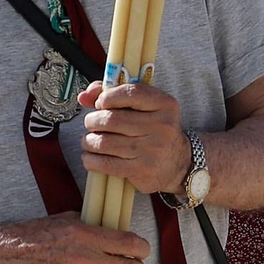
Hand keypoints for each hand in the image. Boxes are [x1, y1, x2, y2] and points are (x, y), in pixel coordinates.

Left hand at [79, 80, 188, 194]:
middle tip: (92, 124)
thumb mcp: (145, 107)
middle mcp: (161, 126)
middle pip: (111, 119)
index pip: (130, 93)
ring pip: (104, 142)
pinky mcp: (142, 170)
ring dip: (89, 141)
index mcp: (164, 105)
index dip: (108, 96)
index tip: (100, 103)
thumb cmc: (154, 130)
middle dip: (92, 121)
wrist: (179, 163)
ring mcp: (152, 150)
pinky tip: (91, 157)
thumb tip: (84, 96)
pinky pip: (105, 164)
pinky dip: (91, 160)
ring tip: (90, 141)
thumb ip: (115, 94)